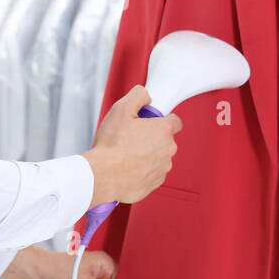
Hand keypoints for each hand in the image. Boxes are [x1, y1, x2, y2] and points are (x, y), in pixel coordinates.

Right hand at [80, 85, 181, 207]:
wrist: (103, 176)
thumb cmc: (112, 145)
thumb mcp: (121, 109)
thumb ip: (137, 95)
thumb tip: (145, 96)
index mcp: (163, 131)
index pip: (175, 121)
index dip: (162, 119)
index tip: (148, 122)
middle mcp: (168, 150)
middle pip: (165, 139)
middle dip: (152, 137)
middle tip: (132, 137)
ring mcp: (163, 168)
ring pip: (159, 156)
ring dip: (148, 154)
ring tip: (127, 154)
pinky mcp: (155, 182)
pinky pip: (153, 172)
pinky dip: (143, 170)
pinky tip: (128, 167)